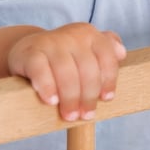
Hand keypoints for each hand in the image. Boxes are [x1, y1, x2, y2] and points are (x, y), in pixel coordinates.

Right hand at [7, 23, 126, 121]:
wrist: (27, 51)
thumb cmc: (63, 58)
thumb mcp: (85, 52)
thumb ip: (106, 52)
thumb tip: (122, 53)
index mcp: (89, 34)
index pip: (107, 57)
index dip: (108, 80)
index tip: (106, 99)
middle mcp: (71, 34)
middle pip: (87, 69)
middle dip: (88, 96)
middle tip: (85, 115)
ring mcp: (49, 42)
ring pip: (66, 72)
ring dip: (70, 97)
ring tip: (69, 115)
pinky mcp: (29, 52)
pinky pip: (41, 71)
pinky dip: (47, 87)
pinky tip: (51, 101)